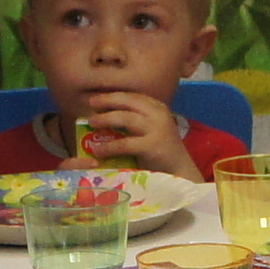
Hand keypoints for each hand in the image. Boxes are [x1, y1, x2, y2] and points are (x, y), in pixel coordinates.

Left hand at [63, 96, 197, 177]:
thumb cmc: (160, 152)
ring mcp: (157, 129)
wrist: (179, 171)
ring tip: (92, 123)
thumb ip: (134, 121)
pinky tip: (98, 150)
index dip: (113, 96)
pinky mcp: (152, 146)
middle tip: (90, 104)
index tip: (96, 99)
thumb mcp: (149, 129)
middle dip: (107, 101)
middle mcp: (158, 114)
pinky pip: (125, 143)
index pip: (132, 96)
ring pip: (125, 118)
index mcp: (157, 107)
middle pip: (128, 101)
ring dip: (106, 119)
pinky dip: (109, 147)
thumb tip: (104, 116)